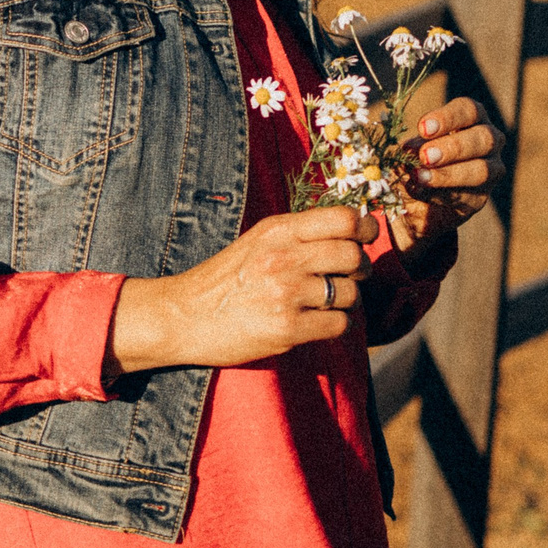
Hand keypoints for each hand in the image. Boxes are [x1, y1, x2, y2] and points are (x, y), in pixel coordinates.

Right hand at [108, 206, 368, 375]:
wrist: (183, 316)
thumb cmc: (224, 279)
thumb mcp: (257, 241)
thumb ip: (298, 235)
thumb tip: (354, 231)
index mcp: (278, 230)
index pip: (344, 219)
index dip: (364, 230)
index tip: (364, 239)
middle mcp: (284, 258)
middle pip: (353, 256)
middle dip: (359, 269)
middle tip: (347, 277)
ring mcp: (286, 294)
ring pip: (350, 293)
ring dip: (346, 301)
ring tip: (324, 303)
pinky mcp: (287, 328)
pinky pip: (338, 325)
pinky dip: (334, 325)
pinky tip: (315, 322)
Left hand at [381, 95, 499, 260]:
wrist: (425, 196)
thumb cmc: (421, 158)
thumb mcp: (415, 147)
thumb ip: (415, 148)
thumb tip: (409, 150)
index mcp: (473, 119)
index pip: (469, 110)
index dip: (448, 118)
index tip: (422, 128)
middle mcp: (489, 141)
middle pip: (483, 138)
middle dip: (453, 147)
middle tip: (425, 156)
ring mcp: (491, 170)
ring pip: (482, 170)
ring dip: (449, 174)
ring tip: (420, 177)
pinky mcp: (481, 197)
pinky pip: (468, 196)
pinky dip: (442, 195)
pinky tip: (421, 192)